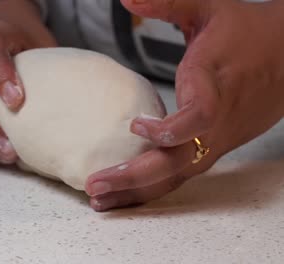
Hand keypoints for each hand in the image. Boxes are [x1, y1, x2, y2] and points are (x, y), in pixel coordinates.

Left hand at [85, 0, 283, 210]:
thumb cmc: (246, 32)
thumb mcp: (208, 9)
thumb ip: (167, 3)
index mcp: (216, 85)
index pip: (199, 117)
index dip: (169, 128)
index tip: (135, 125)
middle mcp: (217, 123)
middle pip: (178, 162)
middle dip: (134, 176)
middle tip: (94, 185)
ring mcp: (217, 141)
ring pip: (178, 176)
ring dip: (138, 191)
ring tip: (101, 201)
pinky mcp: (214, 149)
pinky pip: (181, 175)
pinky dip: (153, 188)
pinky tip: (127, 195)